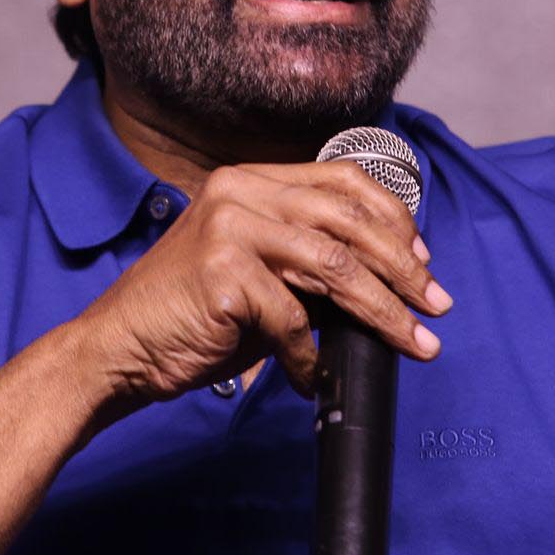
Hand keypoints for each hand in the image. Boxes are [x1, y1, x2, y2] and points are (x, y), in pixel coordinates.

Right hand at [75, 161, 451, 408]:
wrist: (119, 347)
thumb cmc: (191, 314)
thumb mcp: (258, 273)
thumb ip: (309, 265)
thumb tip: (387, 283)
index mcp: (251, 180)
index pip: (342, 180)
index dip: (393, 218)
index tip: (423, 259)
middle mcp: (240, 191)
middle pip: (348, 220)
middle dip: (404, 268)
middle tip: (436, 305)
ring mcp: (229, 228)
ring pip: (335, 266)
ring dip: (384, 311)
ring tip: (413, 342)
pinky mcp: (222, 273)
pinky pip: (291, 317)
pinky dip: (310, 355)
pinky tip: (312, 374)